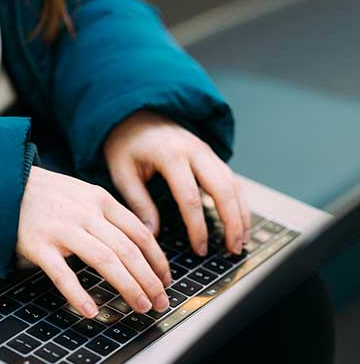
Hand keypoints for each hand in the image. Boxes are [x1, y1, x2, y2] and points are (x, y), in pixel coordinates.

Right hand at [16, 167, 171, 317]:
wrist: (6, 184)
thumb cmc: (49, 194)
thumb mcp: (85, 194)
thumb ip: (109, 214)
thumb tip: (140, 242)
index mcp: (101, 200)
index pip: (140, 233)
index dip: (157, 260)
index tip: (165, 280)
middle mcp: (86, 214)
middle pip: (128, 250)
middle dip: (149, 280)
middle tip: (160, 302)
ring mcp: (63, 230)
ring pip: (105, 260)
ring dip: (128, 286)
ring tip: (140, 306)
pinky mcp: (39, 246)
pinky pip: (63, 274)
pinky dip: (78, 294)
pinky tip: (91, 311)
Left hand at [103, 111, 250, 255]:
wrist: (135, 113)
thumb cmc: (126, 145)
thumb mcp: (122, 173)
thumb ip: (138, 203)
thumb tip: (152, 236)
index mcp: (170, 155)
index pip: (190, 198)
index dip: (197, 228)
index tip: (200, 250)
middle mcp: (195, 151)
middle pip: (223, 189)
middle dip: (232, 222)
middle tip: (233, 250)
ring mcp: (206, 151)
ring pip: (234, 184)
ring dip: (242, 214)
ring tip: (241, 242)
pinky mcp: (210, 155)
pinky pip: (232, 179)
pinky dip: (239, 202)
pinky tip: (240, 222)